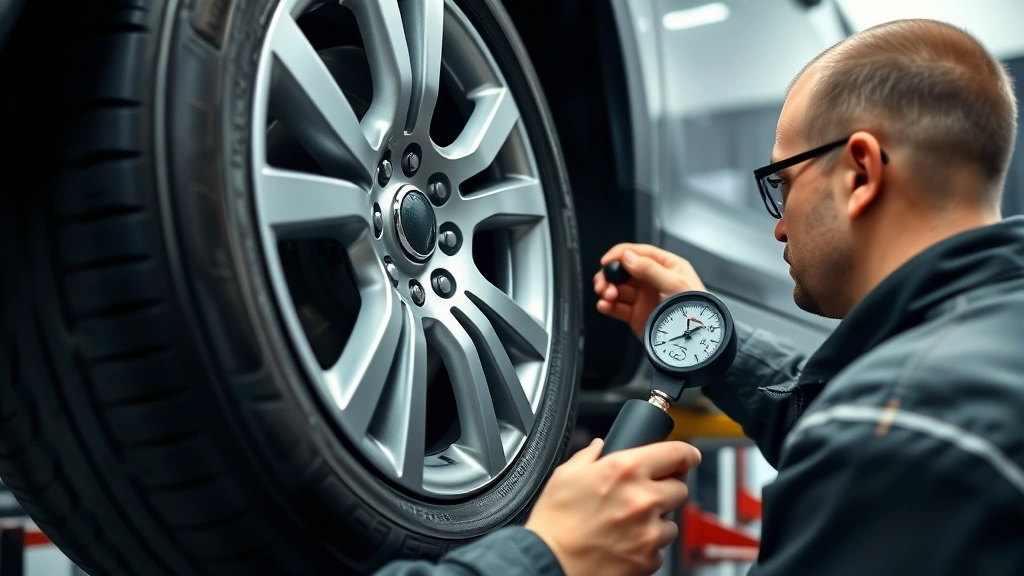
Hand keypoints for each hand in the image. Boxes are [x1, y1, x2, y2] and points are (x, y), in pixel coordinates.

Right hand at [525, 439, 701, 575]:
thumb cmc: (554, 523)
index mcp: (625, 469)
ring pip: (672, 521)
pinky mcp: (649, 558)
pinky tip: (624, 542)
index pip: (677, 453)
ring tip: (627, 524)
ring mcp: (649, 531)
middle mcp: (643, 498)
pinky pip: (660, 547)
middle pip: (680, 487)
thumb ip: (589, 456)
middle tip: (644, 495)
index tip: (687, 457)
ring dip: (657, 520)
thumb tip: (600, 447)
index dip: (686, 453)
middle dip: (667, 488)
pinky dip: (647, 545)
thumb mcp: (565, 476)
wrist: (550, 564)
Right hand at [593, 243, 706, 339]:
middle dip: (609, 275)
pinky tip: (604, 306)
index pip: (638, 253)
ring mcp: (644, 298)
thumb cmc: (694, 309)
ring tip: (606, 297)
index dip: (619, 255)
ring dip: (607, 290)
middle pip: (623, 271)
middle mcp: (653, 280)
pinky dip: (607, 306)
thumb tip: (627, 257)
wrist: (695, 341)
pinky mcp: (636, 315)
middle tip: (604, 284)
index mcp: (667, 266)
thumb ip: (650, 269)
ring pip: (617, 288)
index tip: (606, 262)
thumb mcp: (675, 283)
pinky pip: (617, 307)